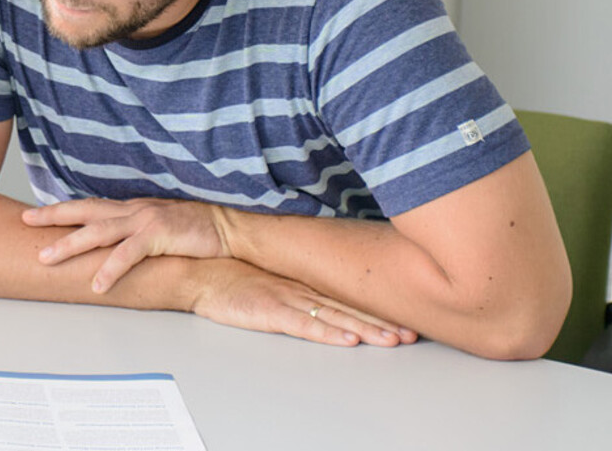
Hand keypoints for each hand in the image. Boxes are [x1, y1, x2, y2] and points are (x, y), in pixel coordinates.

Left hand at [24, 198, 231, 292]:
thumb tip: (114, 245)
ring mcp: (145, 220)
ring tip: (47, 259)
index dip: (62, 209)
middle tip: (24, 221)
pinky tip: (97, 285)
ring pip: (98, 232)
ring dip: (70, 245)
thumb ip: (136, 232)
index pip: (90, 206)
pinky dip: (110, 269)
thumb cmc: (196, 230)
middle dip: (52, 216)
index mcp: (133, 208)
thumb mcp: (160, 227)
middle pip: (84, 211)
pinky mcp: (158, 235)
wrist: (228, 227)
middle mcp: (134, 210)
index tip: (35, 213)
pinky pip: (128, 255)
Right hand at [187, 260, 416, 347]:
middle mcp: (302, 289)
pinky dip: (329, 332)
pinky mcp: (270, 311)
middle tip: (411, 333)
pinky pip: (305, 325)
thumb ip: (296, 285)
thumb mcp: (271, 276)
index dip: (377, 307)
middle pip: (350, 308)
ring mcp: (288, 299)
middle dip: (383, 322)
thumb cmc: (231, 274)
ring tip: (393, 339)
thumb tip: (321, 294)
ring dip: (367, 329)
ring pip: (336, 317)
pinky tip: (348, 339)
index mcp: (303, 281)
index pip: (347, 296)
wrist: (200, 271)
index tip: (404, 316)